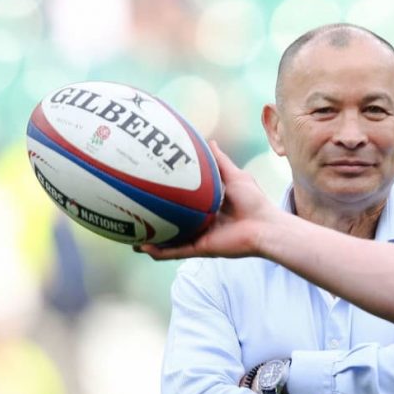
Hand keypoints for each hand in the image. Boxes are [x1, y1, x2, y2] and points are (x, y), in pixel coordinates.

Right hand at [138, 141, 282, 260]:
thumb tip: (209, 141)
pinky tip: (142, 247)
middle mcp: (201, 223)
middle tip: (129, 210)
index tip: (146, 184)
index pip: (182, 201)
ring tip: (127, 235)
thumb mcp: (234, 176)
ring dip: (150, 239)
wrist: (265, 227)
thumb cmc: (254, 201)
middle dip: (151, 219)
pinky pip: (176, 252)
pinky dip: (160, 251)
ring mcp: (199, 237)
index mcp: (207, 207)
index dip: (165, 195)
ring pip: (169, 240)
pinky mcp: (201, 249)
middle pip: (171, 221)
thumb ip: (220, 161)